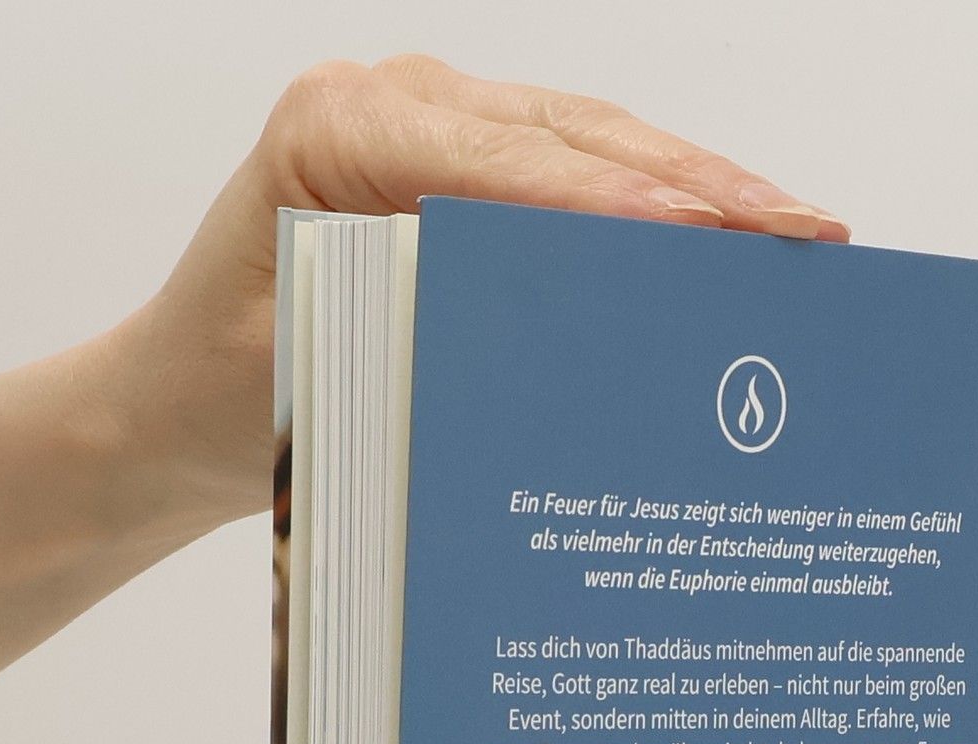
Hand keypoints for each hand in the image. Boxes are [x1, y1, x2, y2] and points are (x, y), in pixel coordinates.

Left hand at [112, 55, 848, 529]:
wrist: (173, 406)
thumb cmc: (228, 396)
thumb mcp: (321, 374)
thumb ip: (436, 330)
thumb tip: (579, 334)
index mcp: (340, 129)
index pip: (512, 164)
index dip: (625, 204)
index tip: (715, 240)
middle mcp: (392, 104)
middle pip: (576, 136)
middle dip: (699, 188)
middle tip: (804, 234)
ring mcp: (432, 126)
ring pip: (594, 142)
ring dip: (699, 187)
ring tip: (798, 233)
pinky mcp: (462, 168)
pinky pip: (578, 172)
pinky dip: (657, 204)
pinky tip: (731, 239)